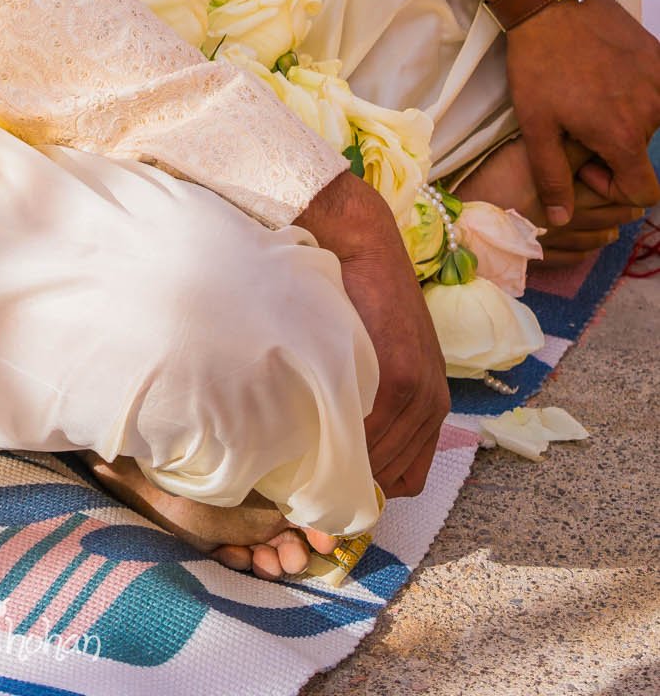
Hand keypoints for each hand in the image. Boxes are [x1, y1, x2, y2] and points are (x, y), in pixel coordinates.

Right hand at [297, 170, 448, 498]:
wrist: (361, 246)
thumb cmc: (359, 299)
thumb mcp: (379, 356)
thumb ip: (373, 402)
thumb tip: (342, 453)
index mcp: (431, 405)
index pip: (407, 479)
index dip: (371, 488)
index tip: (335, 484)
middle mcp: (431, 405)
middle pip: (392, 478)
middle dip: (353, 482)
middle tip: (310, 478)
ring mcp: (419, 393)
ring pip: (379, 461)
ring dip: (343, 464)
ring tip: (304, 458)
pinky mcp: (400, 378)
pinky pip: (371, 435)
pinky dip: (342, 442)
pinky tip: (312, 431)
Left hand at [506, 0, 659, 228]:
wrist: (550, 1)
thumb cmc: (538, 63)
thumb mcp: (535, 125)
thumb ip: (551, 177)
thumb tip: (562, 220)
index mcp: (623, 135)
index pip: (643, 192)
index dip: (611, 187)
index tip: (582, 160)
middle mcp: (653, 111)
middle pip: (640, 152)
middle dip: (610, 146)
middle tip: (575, 119)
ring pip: (647, 121)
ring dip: (621, 117)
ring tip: (586, 94)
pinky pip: (654, 89)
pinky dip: (632, 90)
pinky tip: (602, 73)